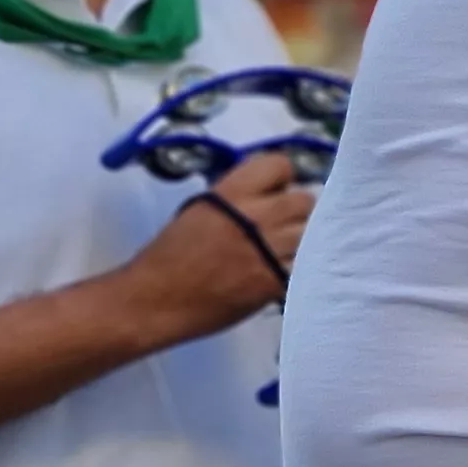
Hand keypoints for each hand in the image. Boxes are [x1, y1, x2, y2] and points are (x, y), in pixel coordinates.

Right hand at [119, 149, 313, 339]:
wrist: (155, 301)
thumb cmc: (169, 255)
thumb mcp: (199, 209)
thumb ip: (237, 196)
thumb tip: (268, 189)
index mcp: (232, 193)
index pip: (281, 165)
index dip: (280, 178)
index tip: (273, 191)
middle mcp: (256, 215)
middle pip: (305, 200)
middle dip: (295, 212)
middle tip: (278, 226)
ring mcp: (270, 249)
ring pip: (312, 234)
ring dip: (300, 241)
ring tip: (279, 252)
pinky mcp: (277, 281)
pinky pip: (305, 265)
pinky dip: (296, 269)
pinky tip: (276, 274)